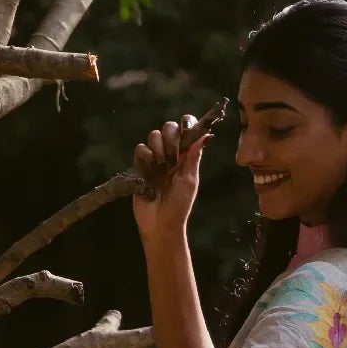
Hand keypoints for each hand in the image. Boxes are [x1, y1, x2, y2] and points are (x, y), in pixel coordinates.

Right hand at [132, 113, 210, 244]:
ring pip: (153, 135)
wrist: (161, 224)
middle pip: (168, 127)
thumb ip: (194, 156)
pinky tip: (150, 171)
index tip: (186, 128)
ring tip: (161, 168)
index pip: (186, 130)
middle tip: (173, 158)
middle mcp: (170, 154)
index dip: (186, 123)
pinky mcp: (140, 166)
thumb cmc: (179, 206)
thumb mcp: (190, 180)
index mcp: (185, 156)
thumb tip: (206, 134)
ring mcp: (154, 159)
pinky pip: (140, 149)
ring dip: (158, 149)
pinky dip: (145, 156)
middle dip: (171, 138)